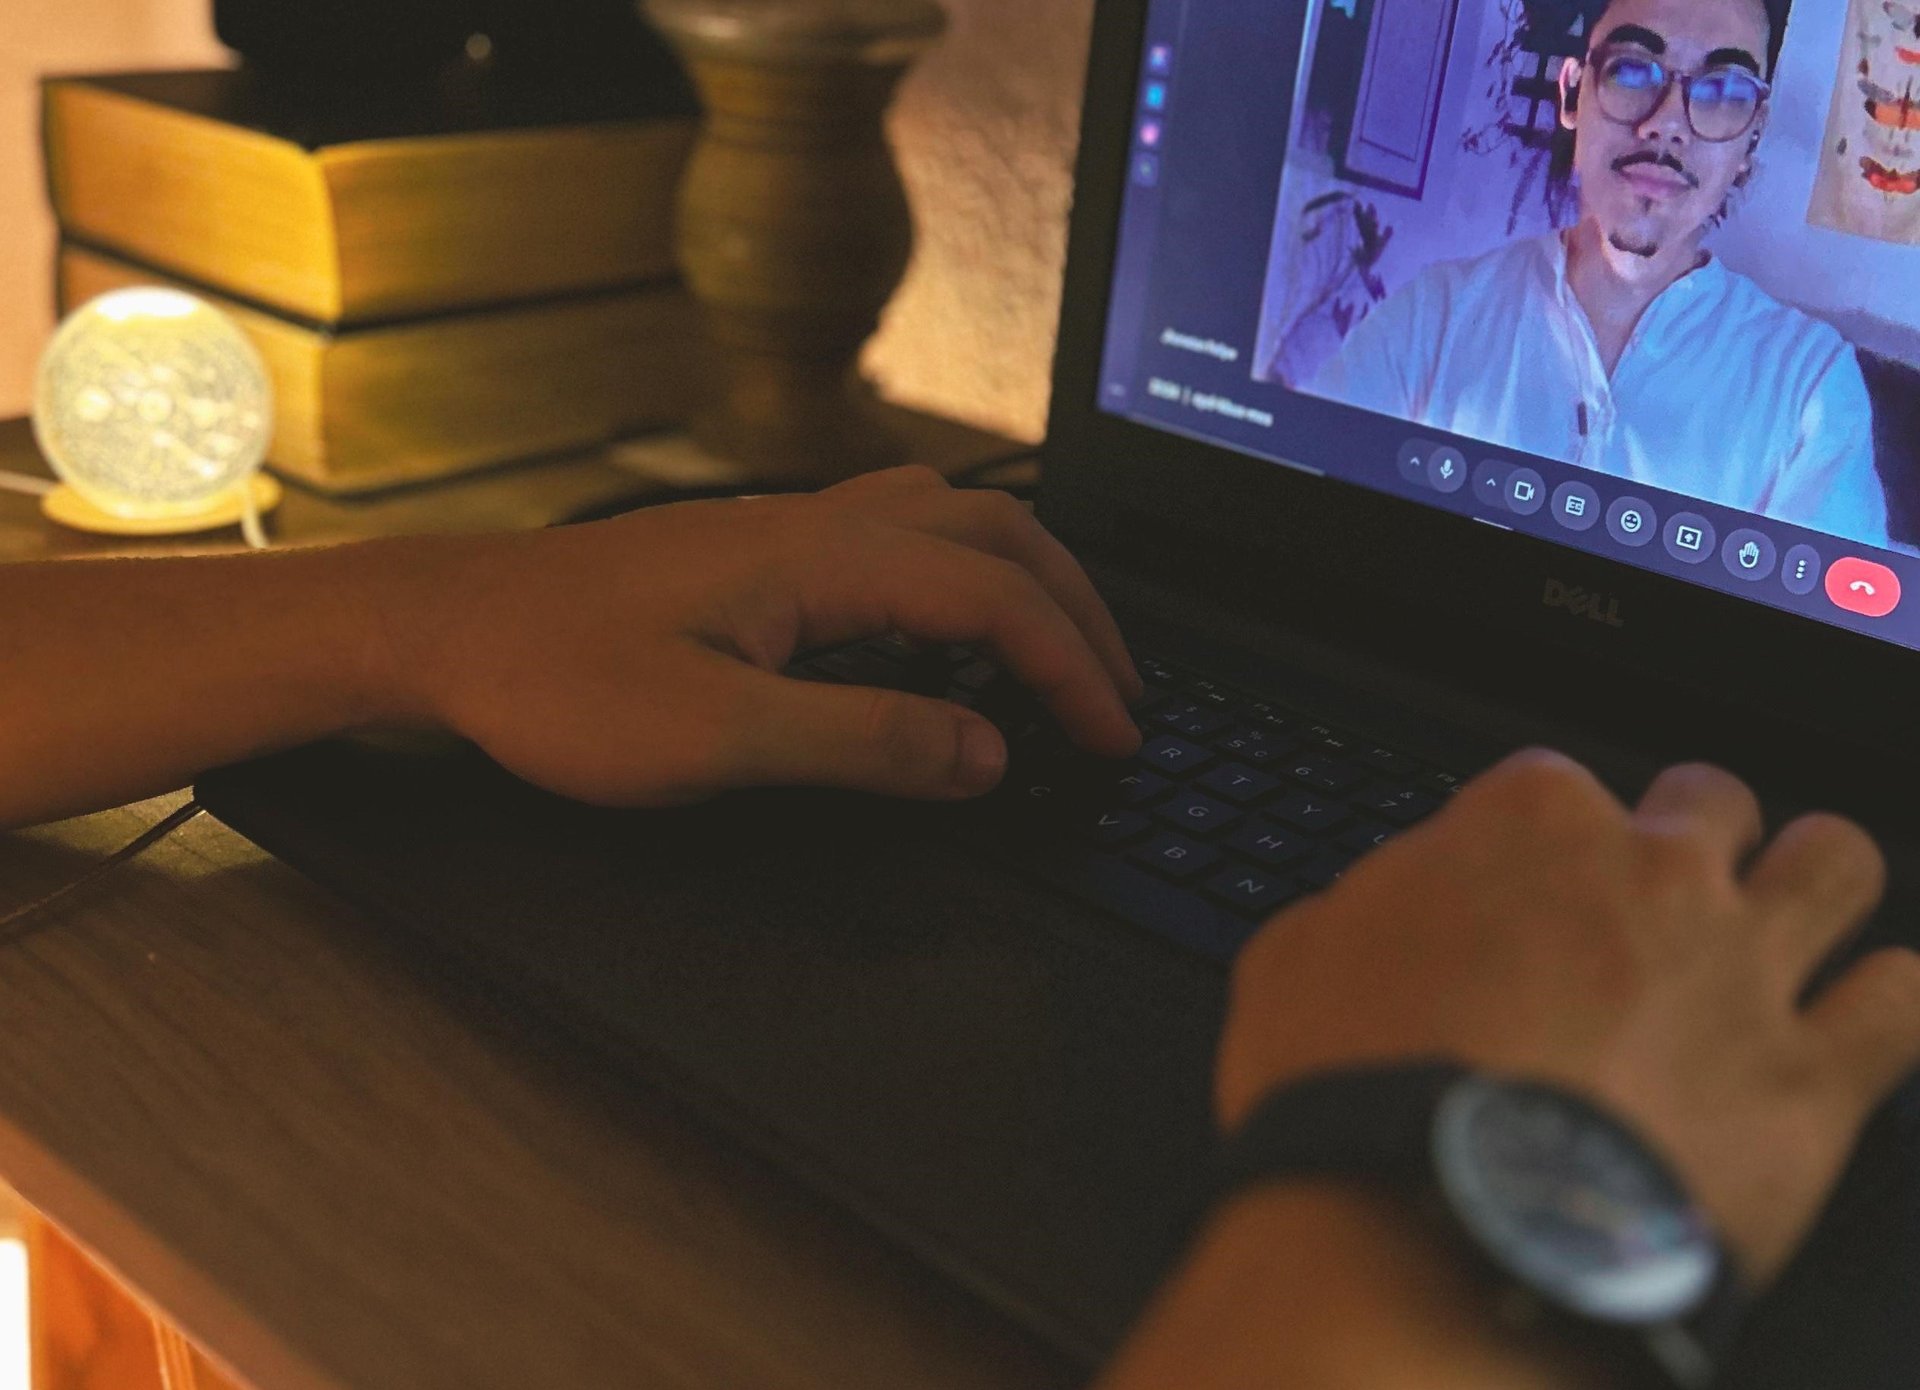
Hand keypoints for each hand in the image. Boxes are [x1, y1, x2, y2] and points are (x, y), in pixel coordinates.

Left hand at [385, 466, 1142, 806]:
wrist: (445, 631)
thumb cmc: (554, 681)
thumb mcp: (714, 737)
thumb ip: (863, 743)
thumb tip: (987, 752)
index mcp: (822, 559)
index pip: (995, 599)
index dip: (1073, 670)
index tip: (1116, 740)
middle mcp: (818, 523)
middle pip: (999, 534)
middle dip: (1079, 611)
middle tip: (1122, 693)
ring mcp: (788, 531)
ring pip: (954, 523)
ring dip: (1027, 583)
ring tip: (1064, 654)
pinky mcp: (759, 555)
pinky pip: (902, 540)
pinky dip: (965, 581)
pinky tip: (950, 636)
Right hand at [1215, 749, 1919, 1284]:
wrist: (1437, 1230)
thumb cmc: (1356, 1093)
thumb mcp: (1295, 960)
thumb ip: (1365, 907)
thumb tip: (1383, 911)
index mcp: (1526, 824)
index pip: (1556, 782)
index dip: (1541, 840)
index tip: (1527, 887)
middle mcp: (1653, 871)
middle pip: (1711, 799)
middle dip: (1691, 833)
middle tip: (1660, 891)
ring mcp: (1744, 968)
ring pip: (1838, 861)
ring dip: (1815, 879)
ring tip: (1788, 916)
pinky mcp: (1814, 1080)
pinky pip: (1900, 1001)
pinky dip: (1884, 1001)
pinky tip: (1852, 1020)